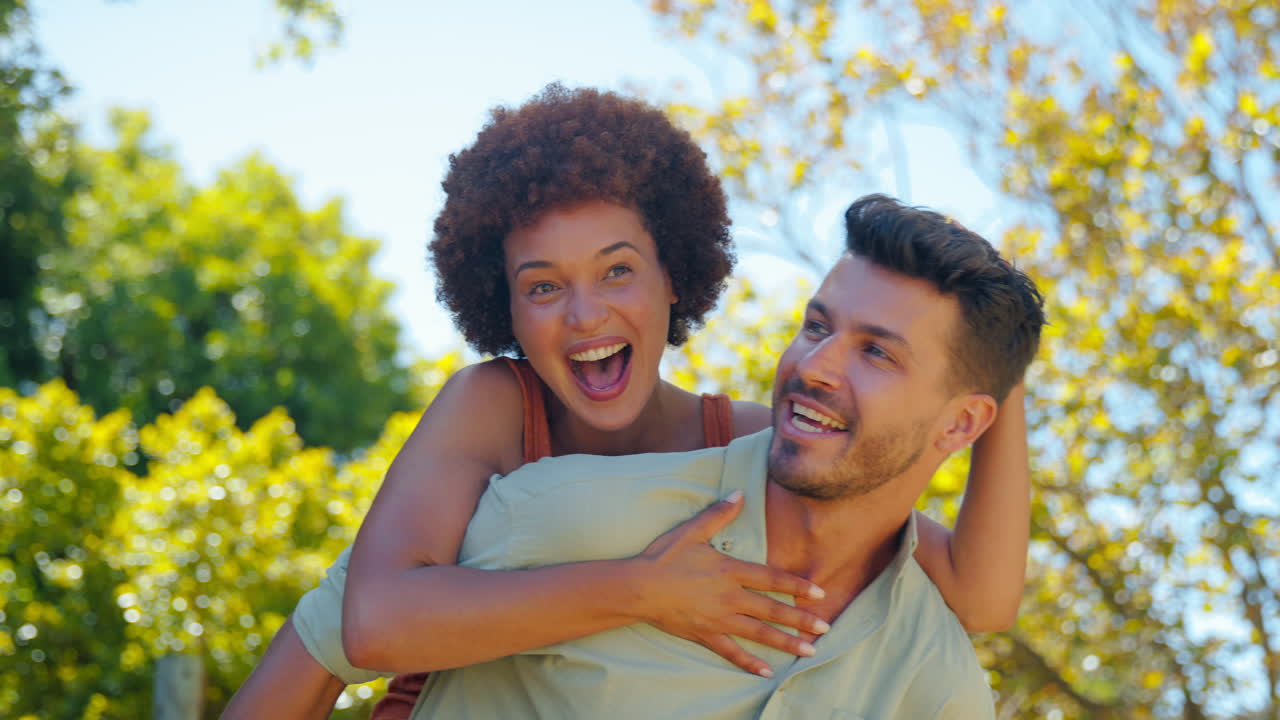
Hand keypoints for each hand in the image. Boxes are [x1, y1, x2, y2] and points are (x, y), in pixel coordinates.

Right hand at [630, 491, 829, 676]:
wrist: (638, 587)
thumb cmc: (663, 557)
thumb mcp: (691, 531)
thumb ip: (718, 514)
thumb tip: (739, 493)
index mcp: (730, 571)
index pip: (771, 579)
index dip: (796, 585)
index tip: (819, 593)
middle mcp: (729, 597)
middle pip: (772, 609)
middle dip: (801, 619)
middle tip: (825, 627)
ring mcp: (718, 619)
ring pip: (759, 633)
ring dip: (786, 642)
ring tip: (810, 650)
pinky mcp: (705, 634)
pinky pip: (731, 652)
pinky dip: (749, 663)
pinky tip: (766, 672)